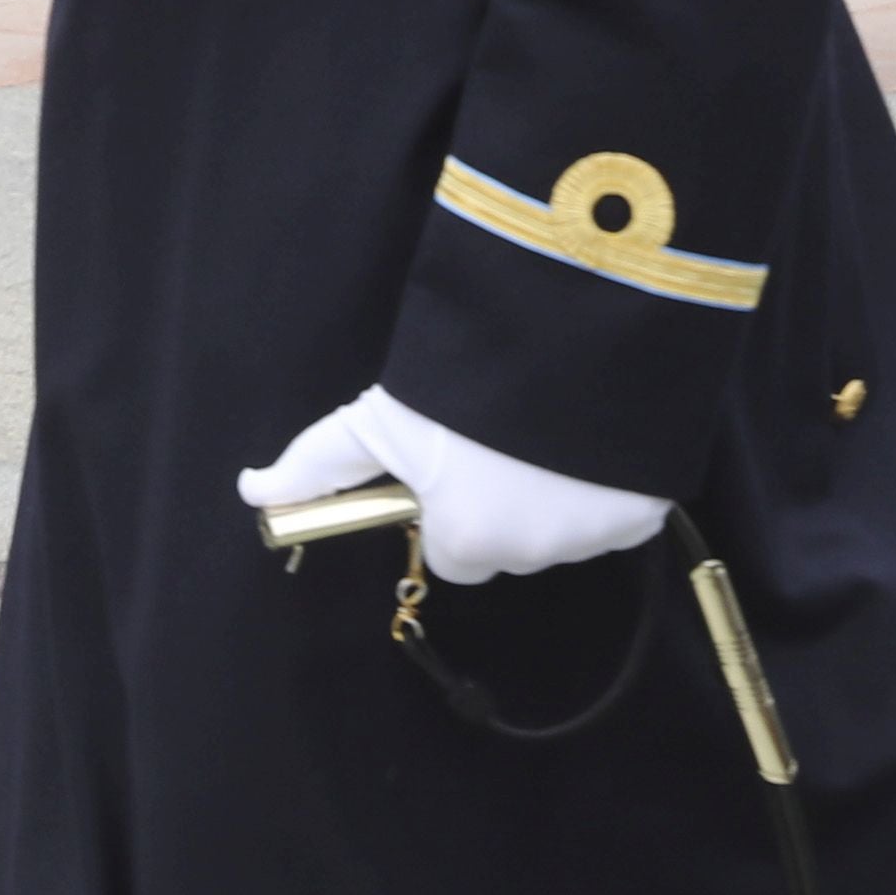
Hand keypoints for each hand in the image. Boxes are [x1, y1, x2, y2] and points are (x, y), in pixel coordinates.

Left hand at [234, 383, 668, 586]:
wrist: (572, 336)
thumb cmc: (464, 383)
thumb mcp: (381, 417)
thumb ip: (317, 463)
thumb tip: (250, 494)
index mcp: (465, 545)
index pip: (453, 550)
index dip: (453, 503)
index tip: (463, 455)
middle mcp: (529, 558)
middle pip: (508, 542)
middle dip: (509, 500)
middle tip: (509, 434)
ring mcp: (593, 540)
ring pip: (563, 530)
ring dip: (560, 491)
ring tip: (552, 424)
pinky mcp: (646, 515)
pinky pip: (620, 512)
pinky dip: (610, 484)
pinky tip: (594, 435)